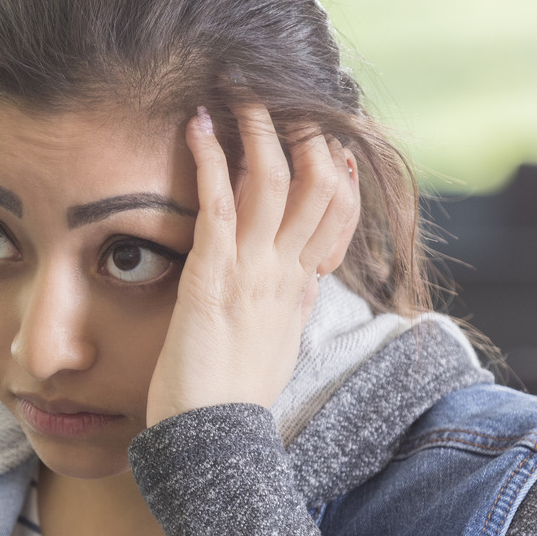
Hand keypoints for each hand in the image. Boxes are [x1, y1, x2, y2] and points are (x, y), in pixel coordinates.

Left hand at [145, 104, 360, 425]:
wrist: (212, 444)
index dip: (339, 178)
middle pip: (315, 187)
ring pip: (273, 182)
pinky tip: (197, 124)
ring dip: (258, 129)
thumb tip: (298, 288)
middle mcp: (284, 275)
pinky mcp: (213, 278)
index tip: (331, 145)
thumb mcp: (273, 349)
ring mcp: (252, 273)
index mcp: (299, 292)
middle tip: (284, 96)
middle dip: (303, 135)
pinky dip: (210, 157)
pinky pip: (218, 203)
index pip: (337, 220)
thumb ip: (286, 309)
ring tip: (240, 90)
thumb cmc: (228, 404)